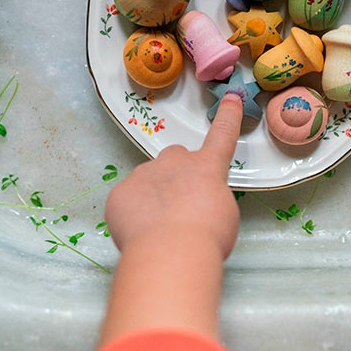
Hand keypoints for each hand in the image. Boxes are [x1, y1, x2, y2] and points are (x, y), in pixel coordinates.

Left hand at [104, 92, 243, 258]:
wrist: (170, 251)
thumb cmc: (207, 236)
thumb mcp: (224, 214)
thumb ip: (210, 197)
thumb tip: (195, 203)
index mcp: (206, 168)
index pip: (221, 136)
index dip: (227, 117)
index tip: (230, 99)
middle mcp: (174, 163)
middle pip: (175, 159)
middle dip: (177, 176)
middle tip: (181, 206)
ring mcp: (144, 174)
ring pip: (148, 180)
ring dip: (153, 196)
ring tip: (159, 227)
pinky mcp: (119, 192)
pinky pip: (127, 199)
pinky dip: (132, 213)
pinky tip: (141, 233)